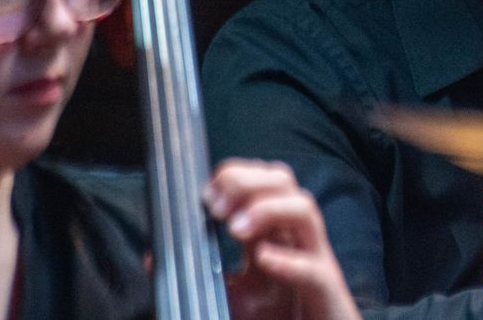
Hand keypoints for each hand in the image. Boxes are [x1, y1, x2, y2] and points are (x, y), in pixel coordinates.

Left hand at [205, 159, 361, 319]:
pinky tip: (264, 259)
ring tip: (236, 228)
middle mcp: (296, 237)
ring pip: (304, 211)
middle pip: (283, 182)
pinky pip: (313, 270)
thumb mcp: (236, 291)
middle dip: (248, 182)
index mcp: (275, 231)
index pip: (262, 180)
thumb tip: (157, 260)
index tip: (206, 194)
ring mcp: (314, 260)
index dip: (235, 176)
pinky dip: (288, 261)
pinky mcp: (325, 292)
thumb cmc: (280, 316)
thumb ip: (208, 272)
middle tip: (216, 206)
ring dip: (268, 209)